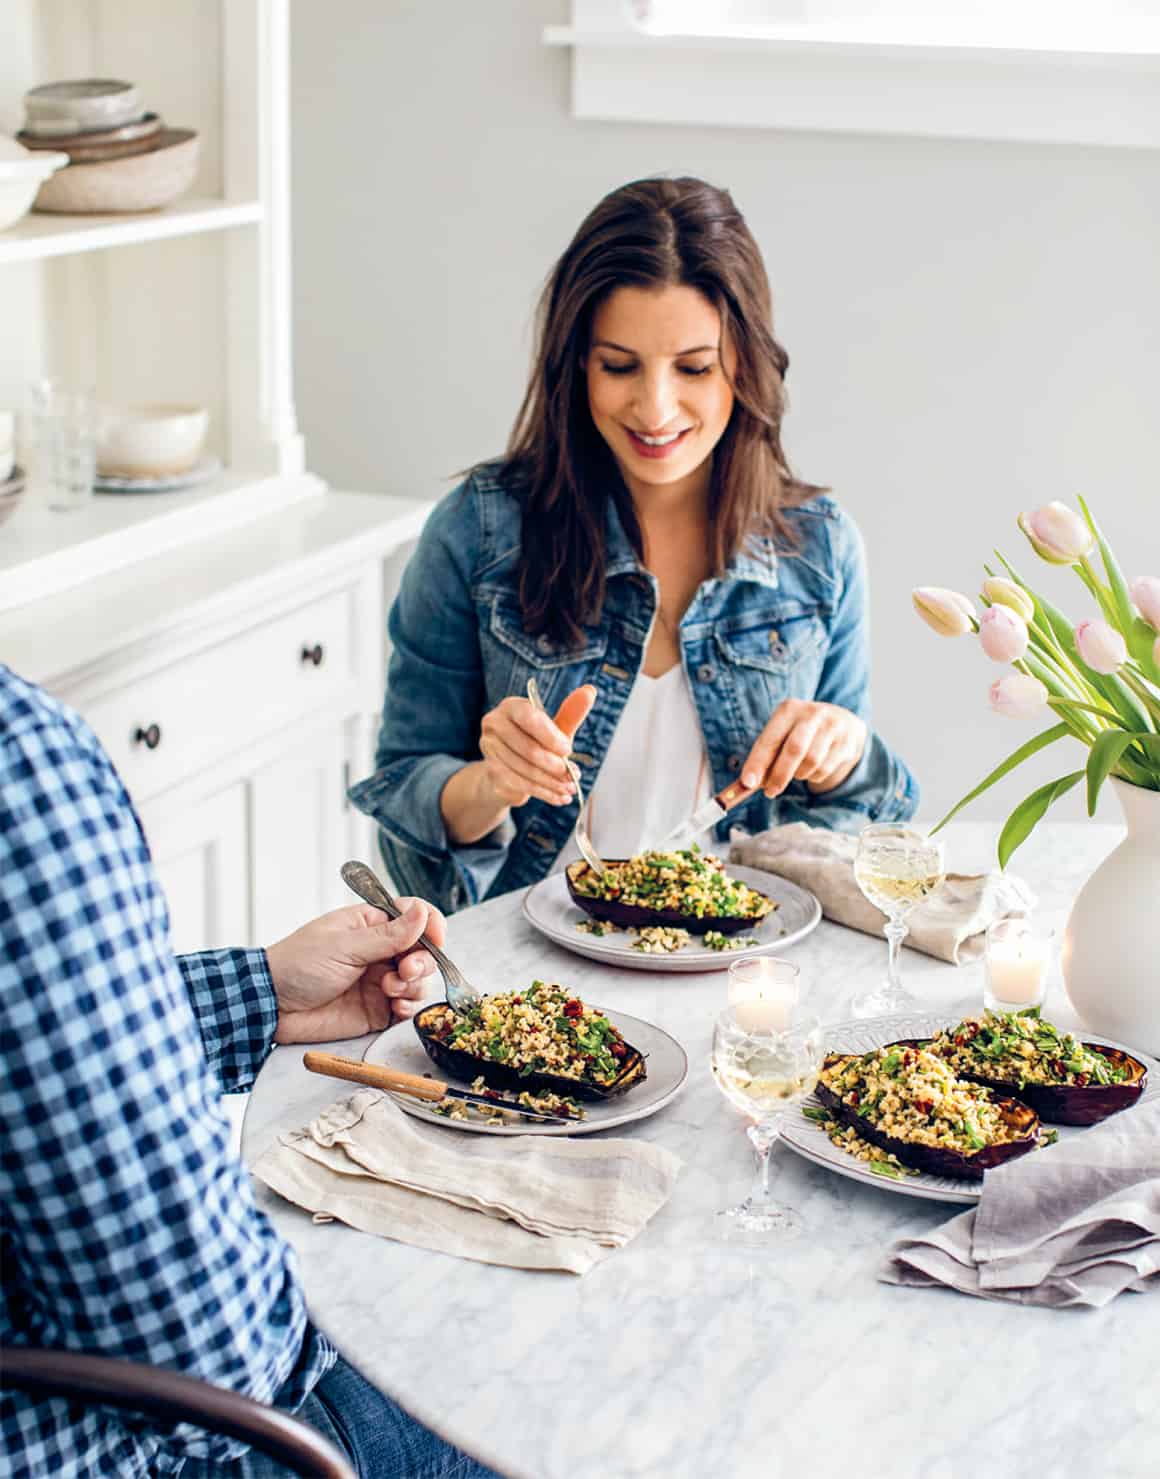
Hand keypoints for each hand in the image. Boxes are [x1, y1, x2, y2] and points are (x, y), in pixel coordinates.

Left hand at [267, 899, 445, 1043]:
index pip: (412, 916)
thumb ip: (388, 935)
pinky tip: (395, 1007)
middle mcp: (380, 951)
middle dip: (422, 961)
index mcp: (370, 925)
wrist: (272, 1006)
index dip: (430, 924)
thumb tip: (423, 911)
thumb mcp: (344, 945)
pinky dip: (408, 1007)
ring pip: (419, 980)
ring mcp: (380, 981)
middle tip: (406, 970)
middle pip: (422, 951)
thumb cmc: (299, 965)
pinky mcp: (378, 1009)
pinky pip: (406, 1007)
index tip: (436, 937)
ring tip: (390, 990)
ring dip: (414, 985)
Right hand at [477, 683, 595, 808]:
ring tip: (570, 788)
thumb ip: (570, 713)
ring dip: (552, 782)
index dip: (550, 736)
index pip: (529, 717)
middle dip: (554, 765)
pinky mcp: (491, 771)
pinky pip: (520, 785)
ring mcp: (489, 748)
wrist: (511, 767)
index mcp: (511, 707)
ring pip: (525, 769)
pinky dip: (544, 793)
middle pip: (527, 748)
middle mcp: (494, 724)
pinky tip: (559, 797)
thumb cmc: (535, 741)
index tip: (568, 750)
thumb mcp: (554, 728)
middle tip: (573, 775)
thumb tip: (589, 691)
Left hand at [741, 699, 867, 797]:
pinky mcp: (847, 742)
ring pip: (811, 762)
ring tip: (796, 772)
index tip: (747, 782)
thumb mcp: (783, 734)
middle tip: (769, 792)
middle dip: (779, 775)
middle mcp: (812, 714)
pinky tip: (813, 769)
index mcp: (789, 709)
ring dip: (799, 775)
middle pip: (794, 750)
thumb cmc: (802, 732)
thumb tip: (749, 783)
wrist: (843, 723)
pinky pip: (825, 769)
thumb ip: (767, 756)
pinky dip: (814, 776)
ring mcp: (832, 727)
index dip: (757, 762)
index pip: (770, 739)